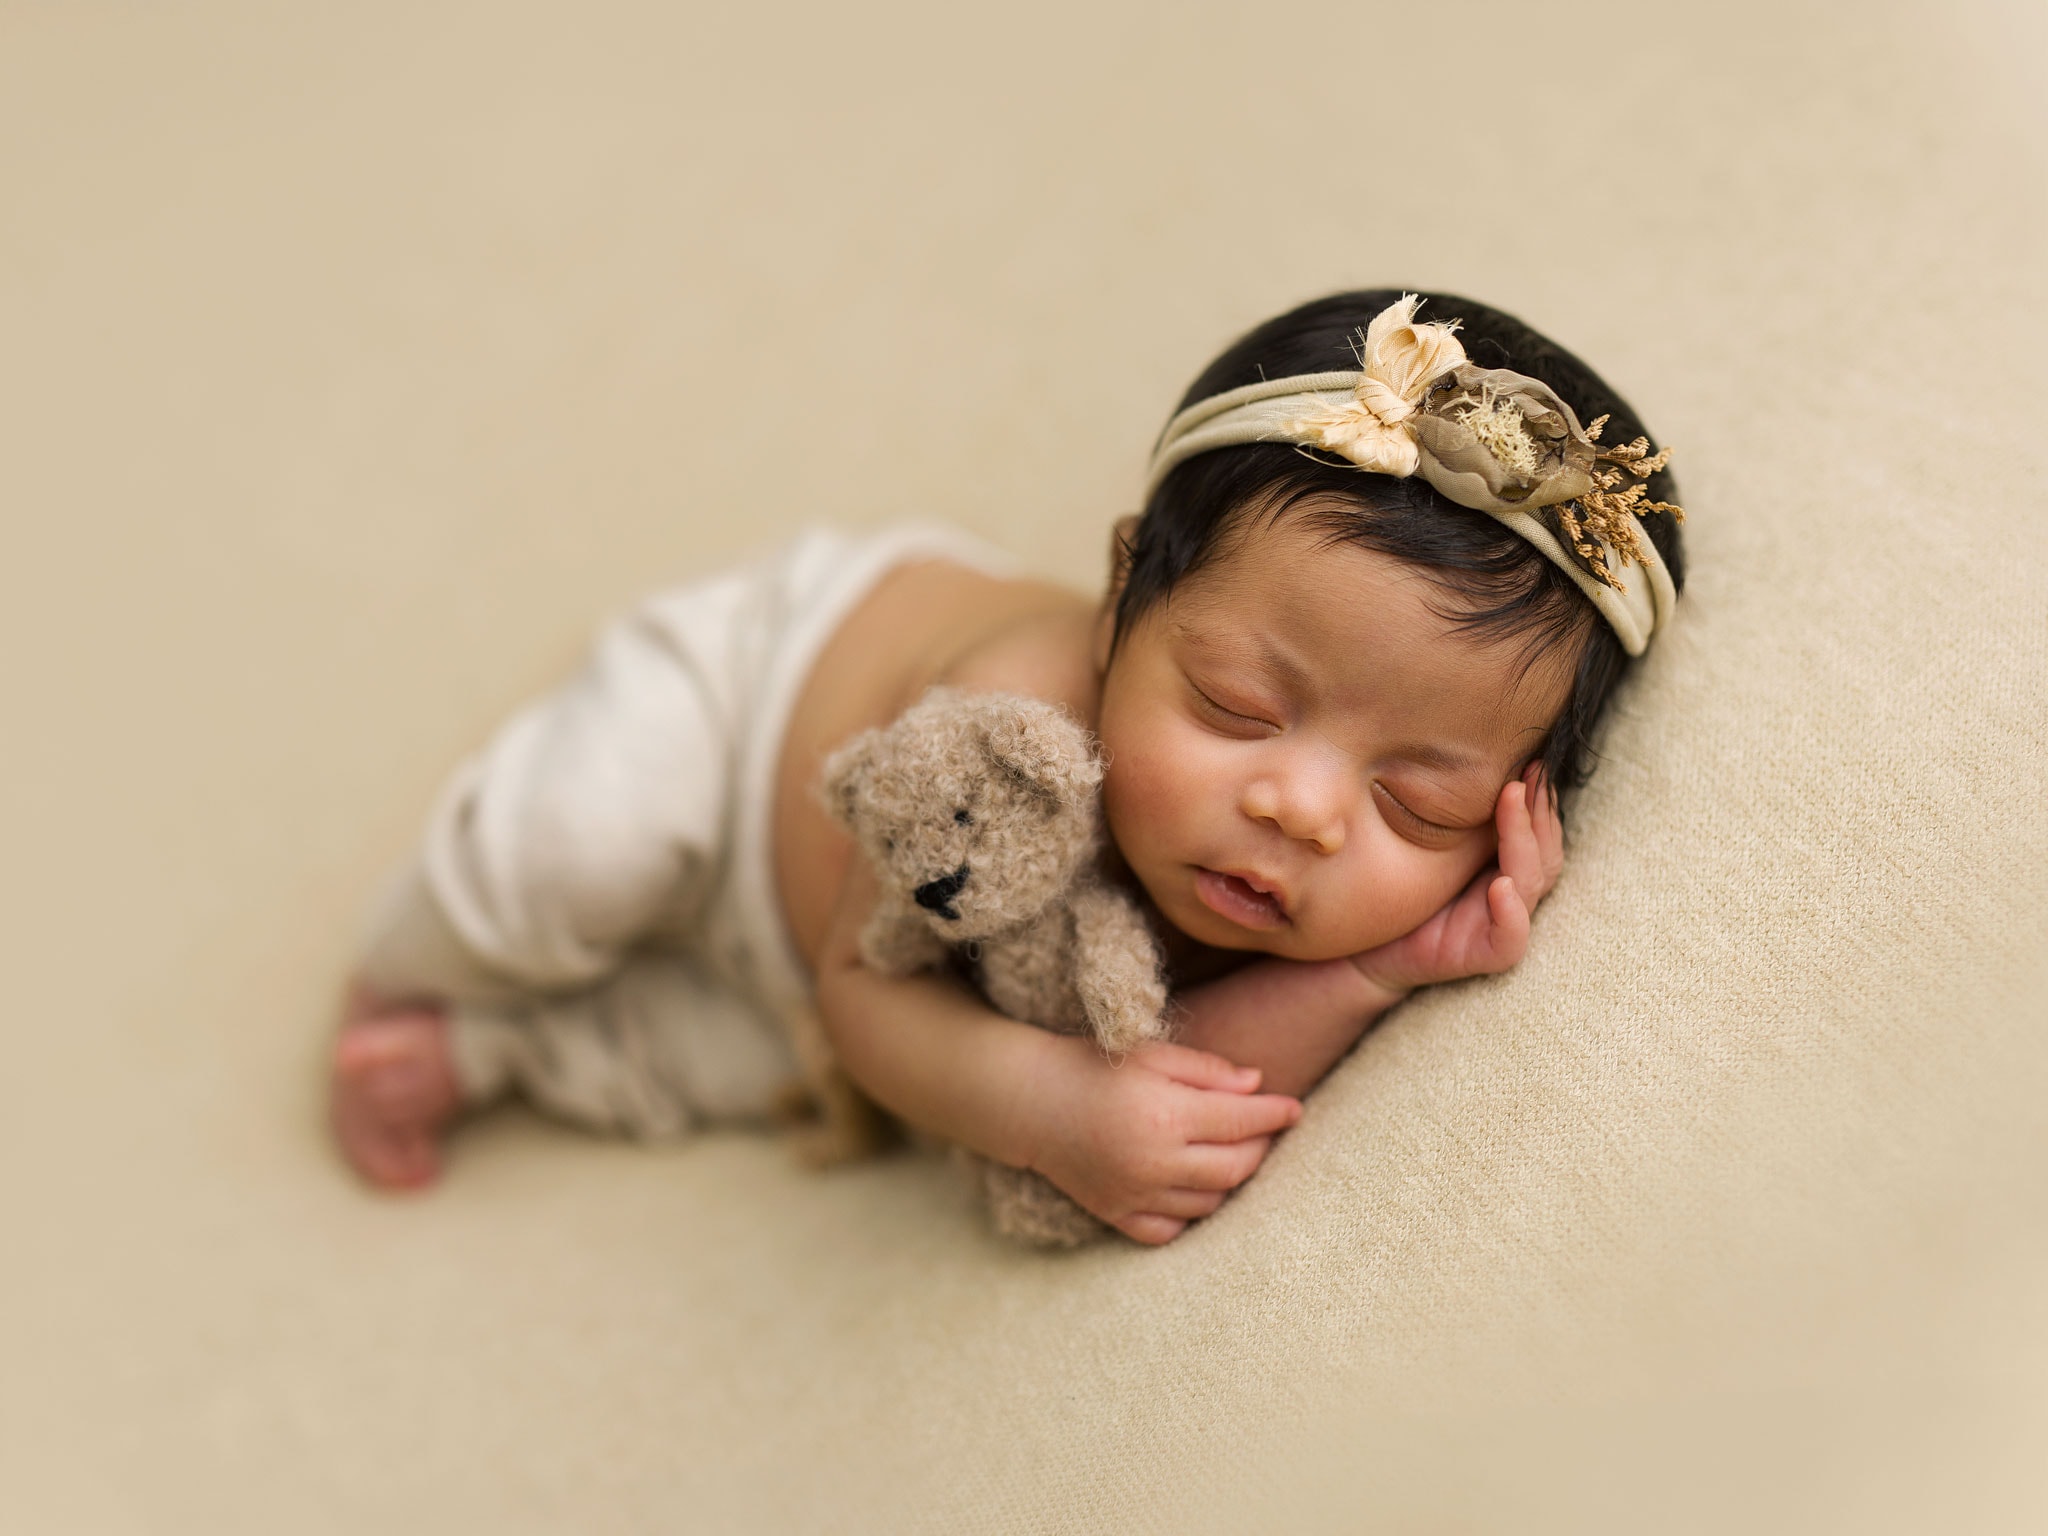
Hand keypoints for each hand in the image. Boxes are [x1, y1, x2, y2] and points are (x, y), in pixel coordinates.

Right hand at [1023, 1036, 1302, 1245]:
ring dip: (1231, 1180)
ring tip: (1233, 1154)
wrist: (1030, 1101)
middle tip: (1265, 1130)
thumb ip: (1207, 1070)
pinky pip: (1171, 1230)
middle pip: (1236, 1167)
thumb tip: (1257, 1085)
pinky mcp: (1116, 1215)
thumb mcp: (1152, 1054)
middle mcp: (1155, 1162)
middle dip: (1261, 1147)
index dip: (1275, 1114)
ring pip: (1211, 1203)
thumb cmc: (1094, 1066)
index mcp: (1166, 1115)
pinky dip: (1191, 1215)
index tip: (1295, 1108)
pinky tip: (1193, 1188)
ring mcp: (1135, 1195)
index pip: (1242, 1121)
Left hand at [1351, 762, 1563, 996]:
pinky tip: (1502, 884)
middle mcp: (1510, 890)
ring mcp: (1500, 923)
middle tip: (1526, 773)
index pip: (1537, 828)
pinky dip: (1512, 913)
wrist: (1363, 948)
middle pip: (1546, 850)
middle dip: (1537, 810)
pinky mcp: (1485, 956)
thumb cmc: (1396, 888)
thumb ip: (1447, 807)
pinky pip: (1511, 938)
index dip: (1538, 797)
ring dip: (1524, 841)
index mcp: (1502, 862)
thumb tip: (1456, 745)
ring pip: (1534, 883)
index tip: (1530, 760)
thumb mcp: (1421, 837)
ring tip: (1511, 802)